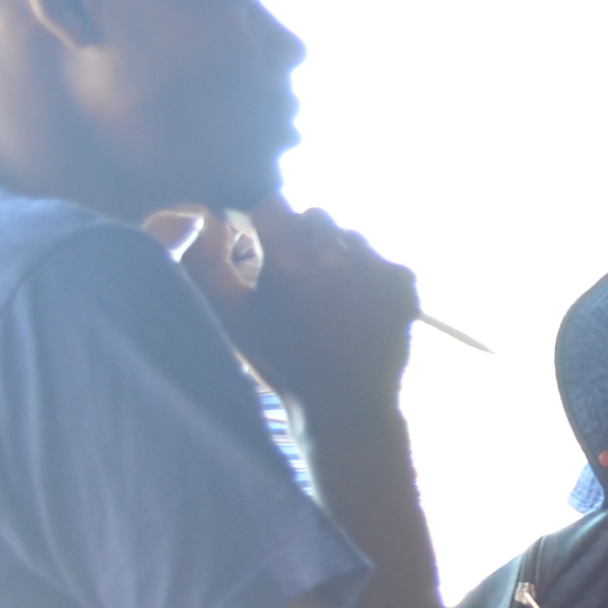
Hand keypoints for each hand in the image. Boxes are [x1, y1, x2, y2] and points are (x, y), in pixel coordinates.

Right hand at [211, 200, 416, 425]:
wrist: (345, 403)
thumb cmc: (280, 360)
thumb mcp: (230, 316)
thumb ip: (205, 263)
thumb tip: (202, 217)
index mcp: (287, 263)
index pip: (274, 205)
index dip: (269, 223)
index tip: (269, 243)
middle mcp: (334, 258)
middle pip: (315, 216)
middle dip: (304, 237)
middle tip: (300, 276)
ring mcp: (375, 268)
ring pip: (350, 236)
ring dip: (339, 255)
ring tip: (331, 296)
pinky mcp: (405, 282)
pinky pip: (382, 258)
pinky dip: (371, 275)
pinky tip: (360, 306)